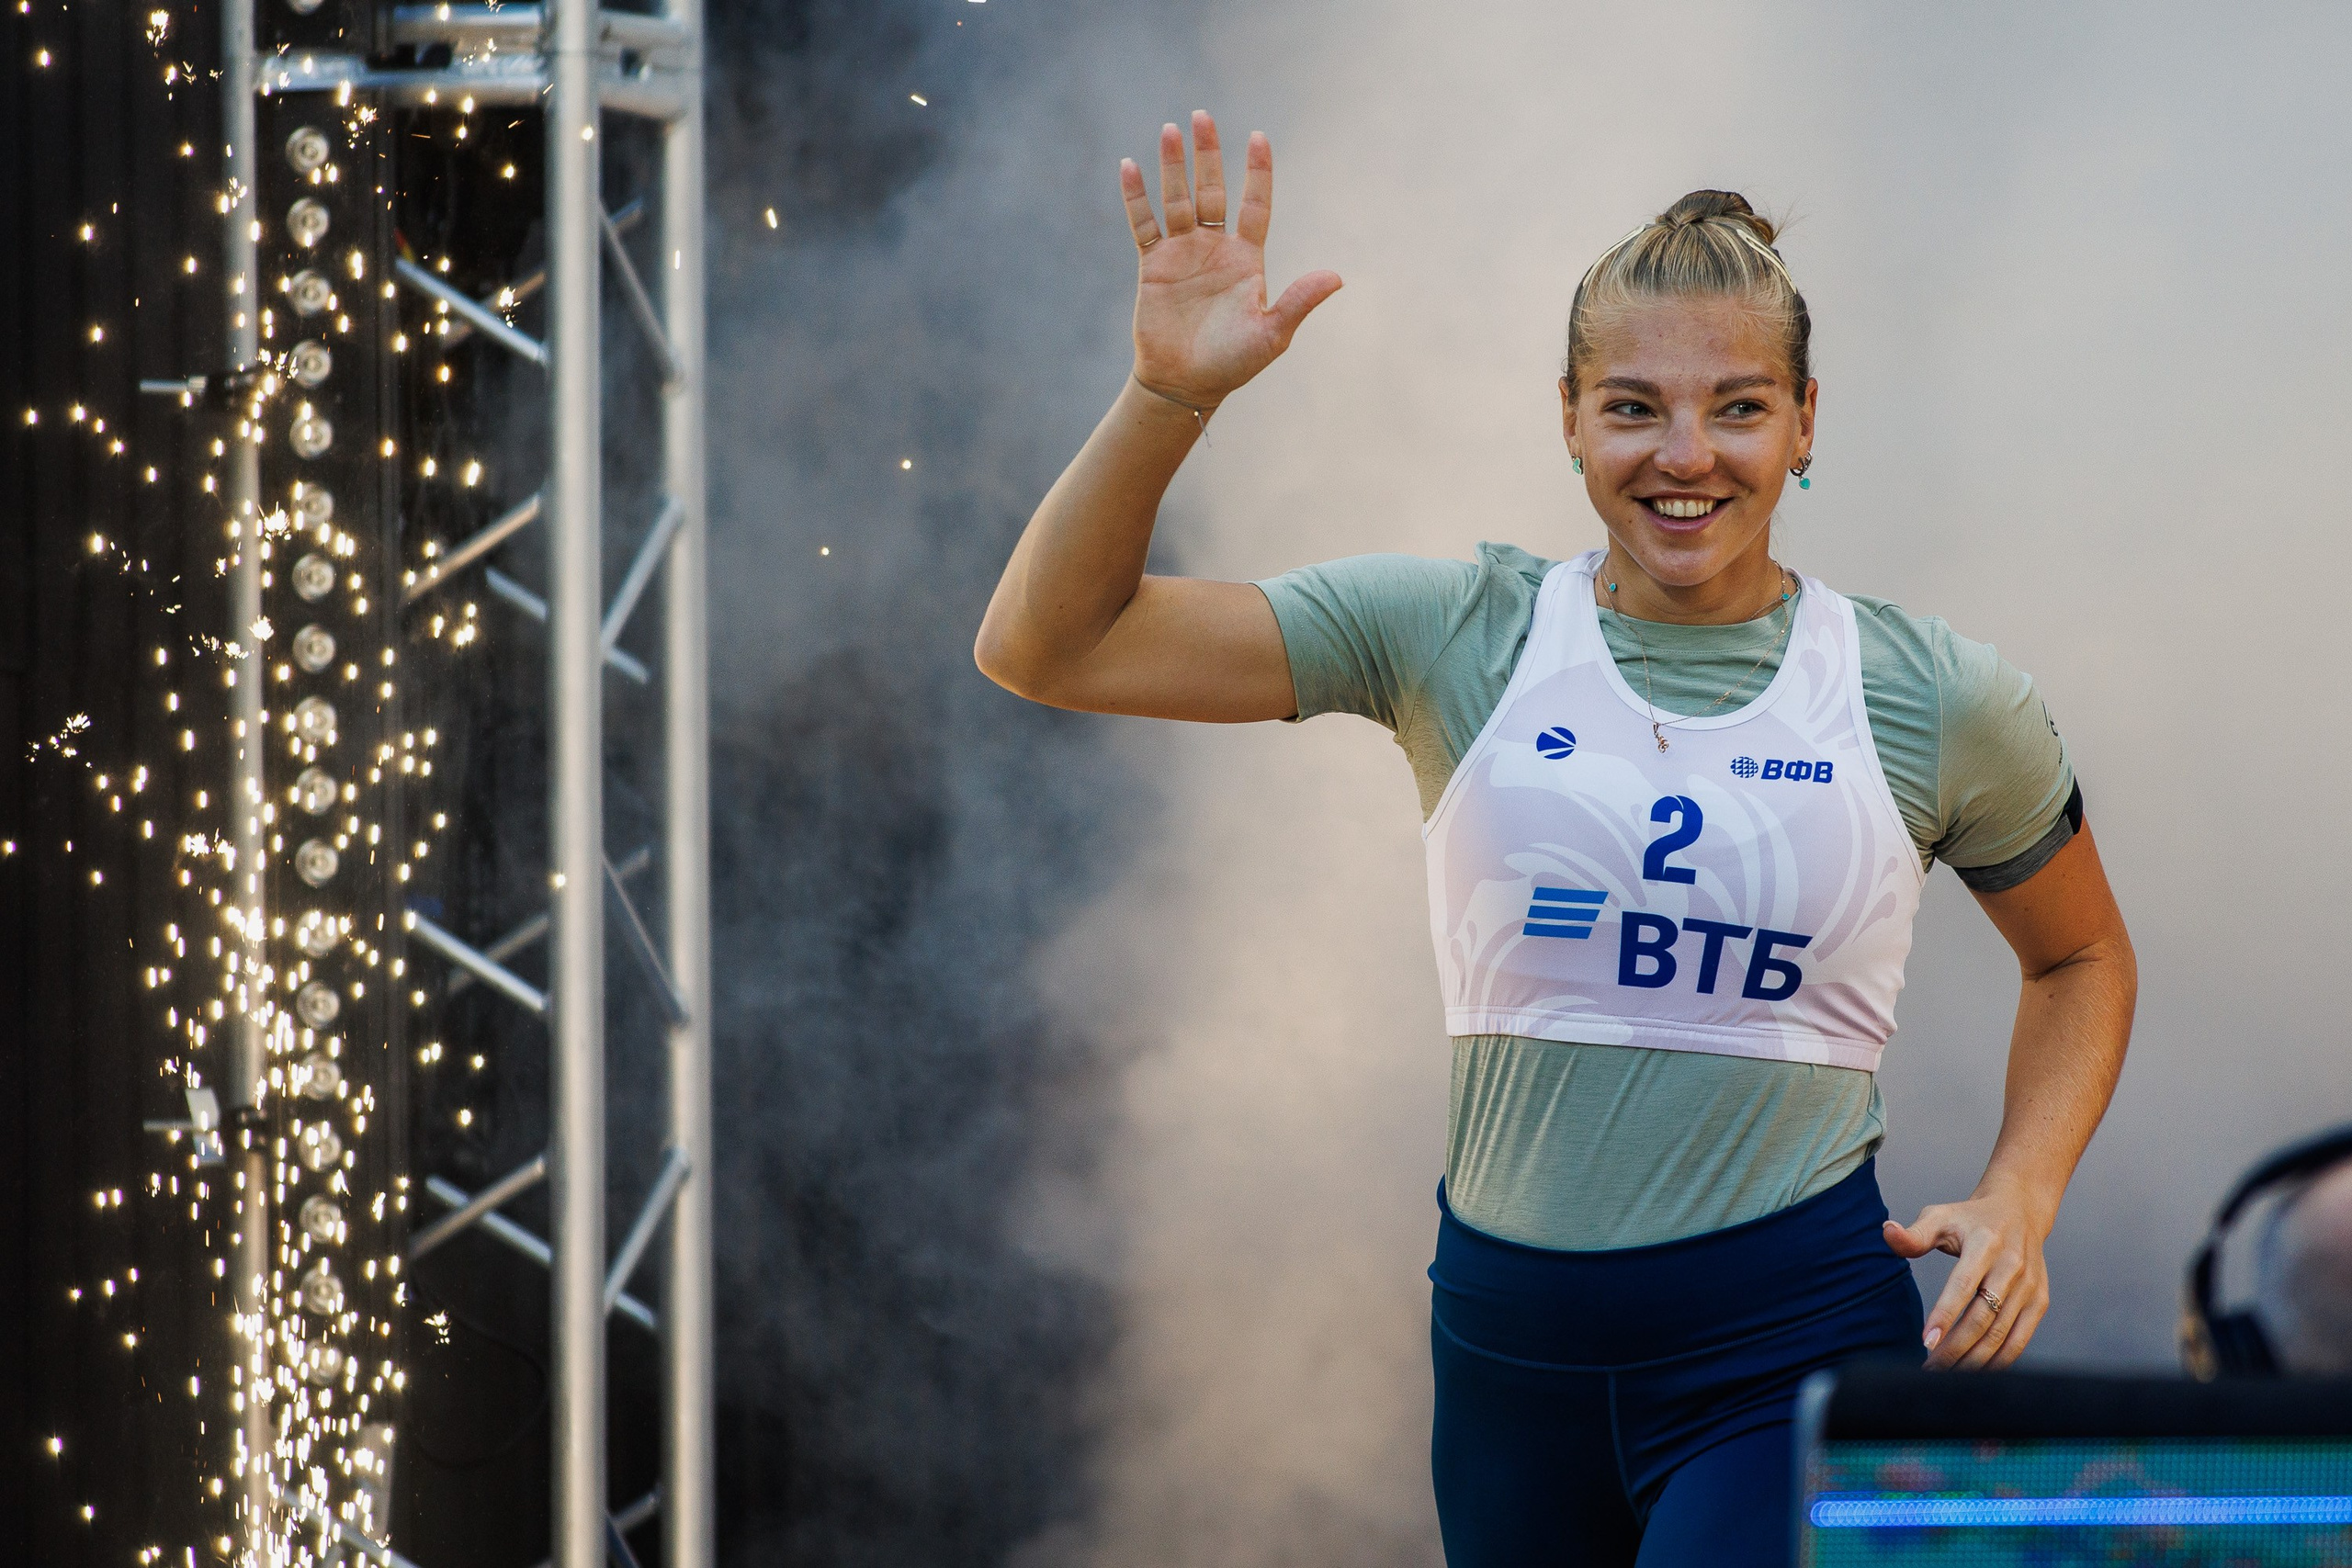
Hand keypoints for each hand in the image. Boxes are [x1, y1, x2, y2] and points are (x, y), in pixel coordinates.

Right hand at [1119, 110, 1341, 409]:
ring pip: (1178, 199)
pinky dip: (1136, 197)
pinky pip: (1143, 224)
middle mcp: (1215, 247)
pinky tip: (1129, 166)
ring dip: (1173, 166)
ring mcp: (1183, 253)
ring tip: (1170, 130)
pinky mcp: (1153, 265)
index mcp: (1247, 258)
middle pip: (1213, 190)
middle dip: (1208, 154)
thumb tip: (1338, 276)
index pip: (1254, 204)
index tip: (1259, 138)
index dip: (1257, 172)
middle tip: (1202, 116)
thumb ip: (1298, 301)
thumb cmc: (1233, 363)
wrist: (1186, 384)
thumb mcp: (1272, 334)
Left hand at [1882, 1183, 2054, 1369]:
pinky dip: (1998, 1360)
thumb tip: (1887, 1233)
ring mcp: (2029, 1287)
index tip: (1926, 1342)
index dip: (1945, 1315)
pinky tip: (1974, 1370)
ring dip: (1973, 1360)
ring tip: (1946, 1374)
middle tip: (1929, 1368)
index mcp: (1985, 1243)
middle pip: (1983, 1317)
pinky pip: (2019, 1340)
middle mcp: (2012, 1266)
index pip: (1963, 1285)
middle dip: (1955, 1348)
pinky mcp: (2040, 1302)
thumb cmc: (1970, 1219)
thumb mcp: (1940, 1216)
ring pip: (2001, 1334)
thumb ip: (1915, 1233)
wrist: (2019, 1212)